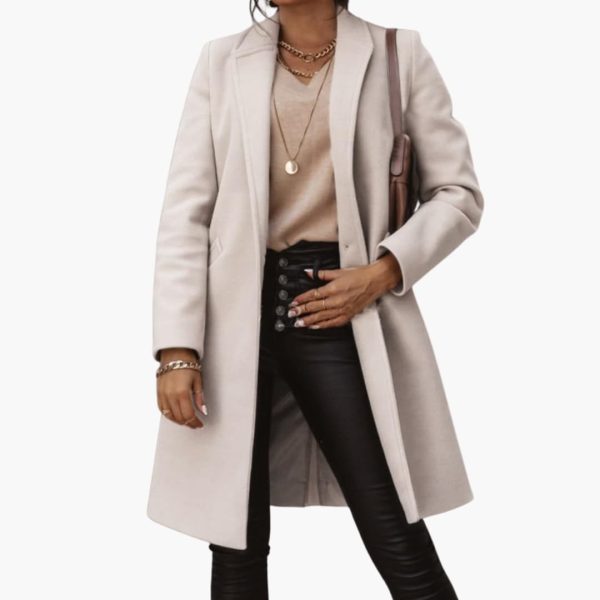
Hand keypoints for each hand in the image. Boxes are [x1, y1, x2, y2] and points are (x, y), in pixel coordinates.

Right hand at [156, 348, 206, 428]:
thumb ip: (200, 398)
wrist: (175, 354)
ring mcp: (163, 395)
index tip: (200, 424)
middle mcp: (171, 396)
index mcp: (182, 393)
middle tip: (195, 424)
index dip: (195, 423)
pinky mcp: (158, 393)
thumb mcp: (198, 381)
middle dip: (188, 423)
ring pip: (169, 416)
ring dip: (178, 421)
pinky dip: (169, 415)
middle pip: (179, 417)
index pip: (188, 415)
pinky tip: (175, 416)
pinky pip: (162, 409)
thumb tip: (203, 412)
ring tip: (186, 421)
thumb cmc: (188, 365)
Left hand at [287, 253, 401, 328]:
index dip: (302, 299)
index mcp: (334, 288)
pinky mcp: (349, 315)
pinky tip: (314, 326)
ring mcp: (343, 309)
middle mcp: (337, 300)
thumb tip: (307, 273)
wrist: (376, 281)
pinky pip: (333, 323)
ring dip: (309, 320)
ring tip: (299, 323)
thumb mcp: (339, 272)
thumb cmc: (360, 275)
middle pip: (315, 307)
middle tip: (291, 314)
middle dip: (301, 311)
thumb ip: (322, 274)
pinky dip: (323, 325)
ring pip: (322, 317)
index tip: (293, 302)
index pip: (313, 295)